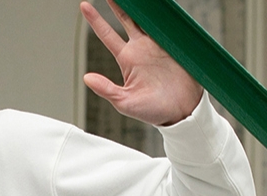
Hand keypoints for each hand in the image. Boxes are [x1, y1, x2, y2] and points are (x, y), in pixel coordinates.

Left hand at [80, 0, 202, 125]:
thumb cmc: (153, 111)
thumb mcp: (125, 103)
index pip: (108, 35)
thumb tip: (86, 78)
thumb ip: (106, 89)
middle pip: (127, 19)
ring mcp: (158, 45)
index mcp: (127, 59)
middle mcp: (141, 49)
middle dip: (118, 4)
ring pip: (146, 18)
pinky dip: (162, 14)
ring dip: (140, 5)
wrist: (182, 113)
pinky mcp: (175, 45)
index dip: (96, 20)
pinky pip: (167, 25)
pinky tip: (157, 5)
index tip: (85, 6)